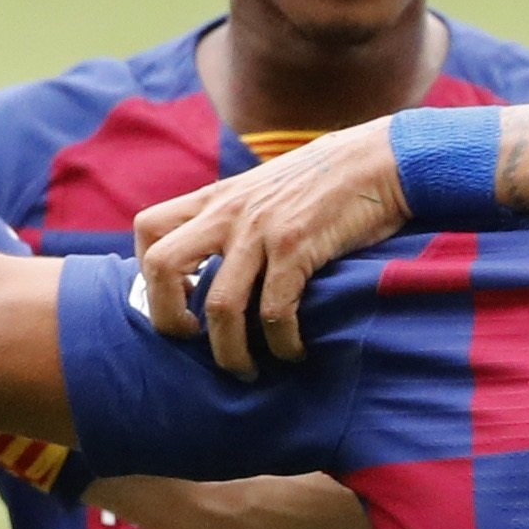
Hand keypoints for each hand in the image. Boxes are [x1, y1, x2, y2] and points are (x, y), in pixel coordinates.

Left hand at [130, 117, 407, 377]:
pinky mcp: (298, 247)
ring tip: (247, 370)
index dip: (146, 272)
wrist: (382, 158)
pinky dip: (282, 344)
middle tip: (193, 342)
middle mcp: (229, 212)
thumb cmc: (328, 182)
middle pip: (162, 267)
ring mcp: (261, 229)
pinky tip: (295, 351)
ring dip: (230, 352)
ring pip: (219, 307)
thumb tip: (219, 264)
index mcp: (216, 198)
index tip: (179, 300)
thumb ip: (235, 218)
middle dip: (168, 319)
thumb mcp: (265, 189)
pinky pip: (274, 312)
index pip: (148, 228)